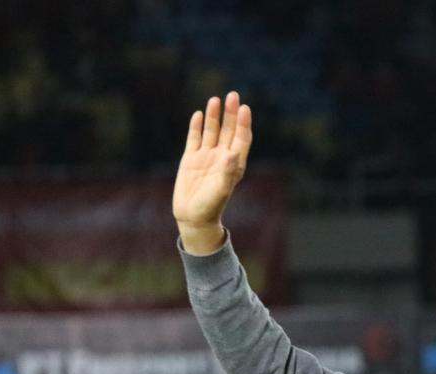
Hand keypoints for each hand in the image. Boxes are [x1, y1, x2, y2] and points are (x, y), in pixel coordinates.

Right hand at [172, 92, 253, 248]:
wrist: (193, 217)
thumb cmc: (210, 207)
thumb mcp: (220, 191)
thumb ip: (227, 173)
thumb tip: (233, 153)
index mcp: (233, 164)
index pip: (241, 139)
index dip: (243, 124)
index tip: (245, 108)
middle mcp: (221, 157)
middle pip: (228, 131)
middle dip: (231, 114)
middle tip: (233, 95)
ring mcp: (205, 157)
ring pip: (211, 131)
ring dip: (214, 116)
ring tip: (216, 99)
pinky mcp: (190, 159)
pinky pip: (194, 139)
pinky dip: (197, 127)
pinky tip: (199, 114)